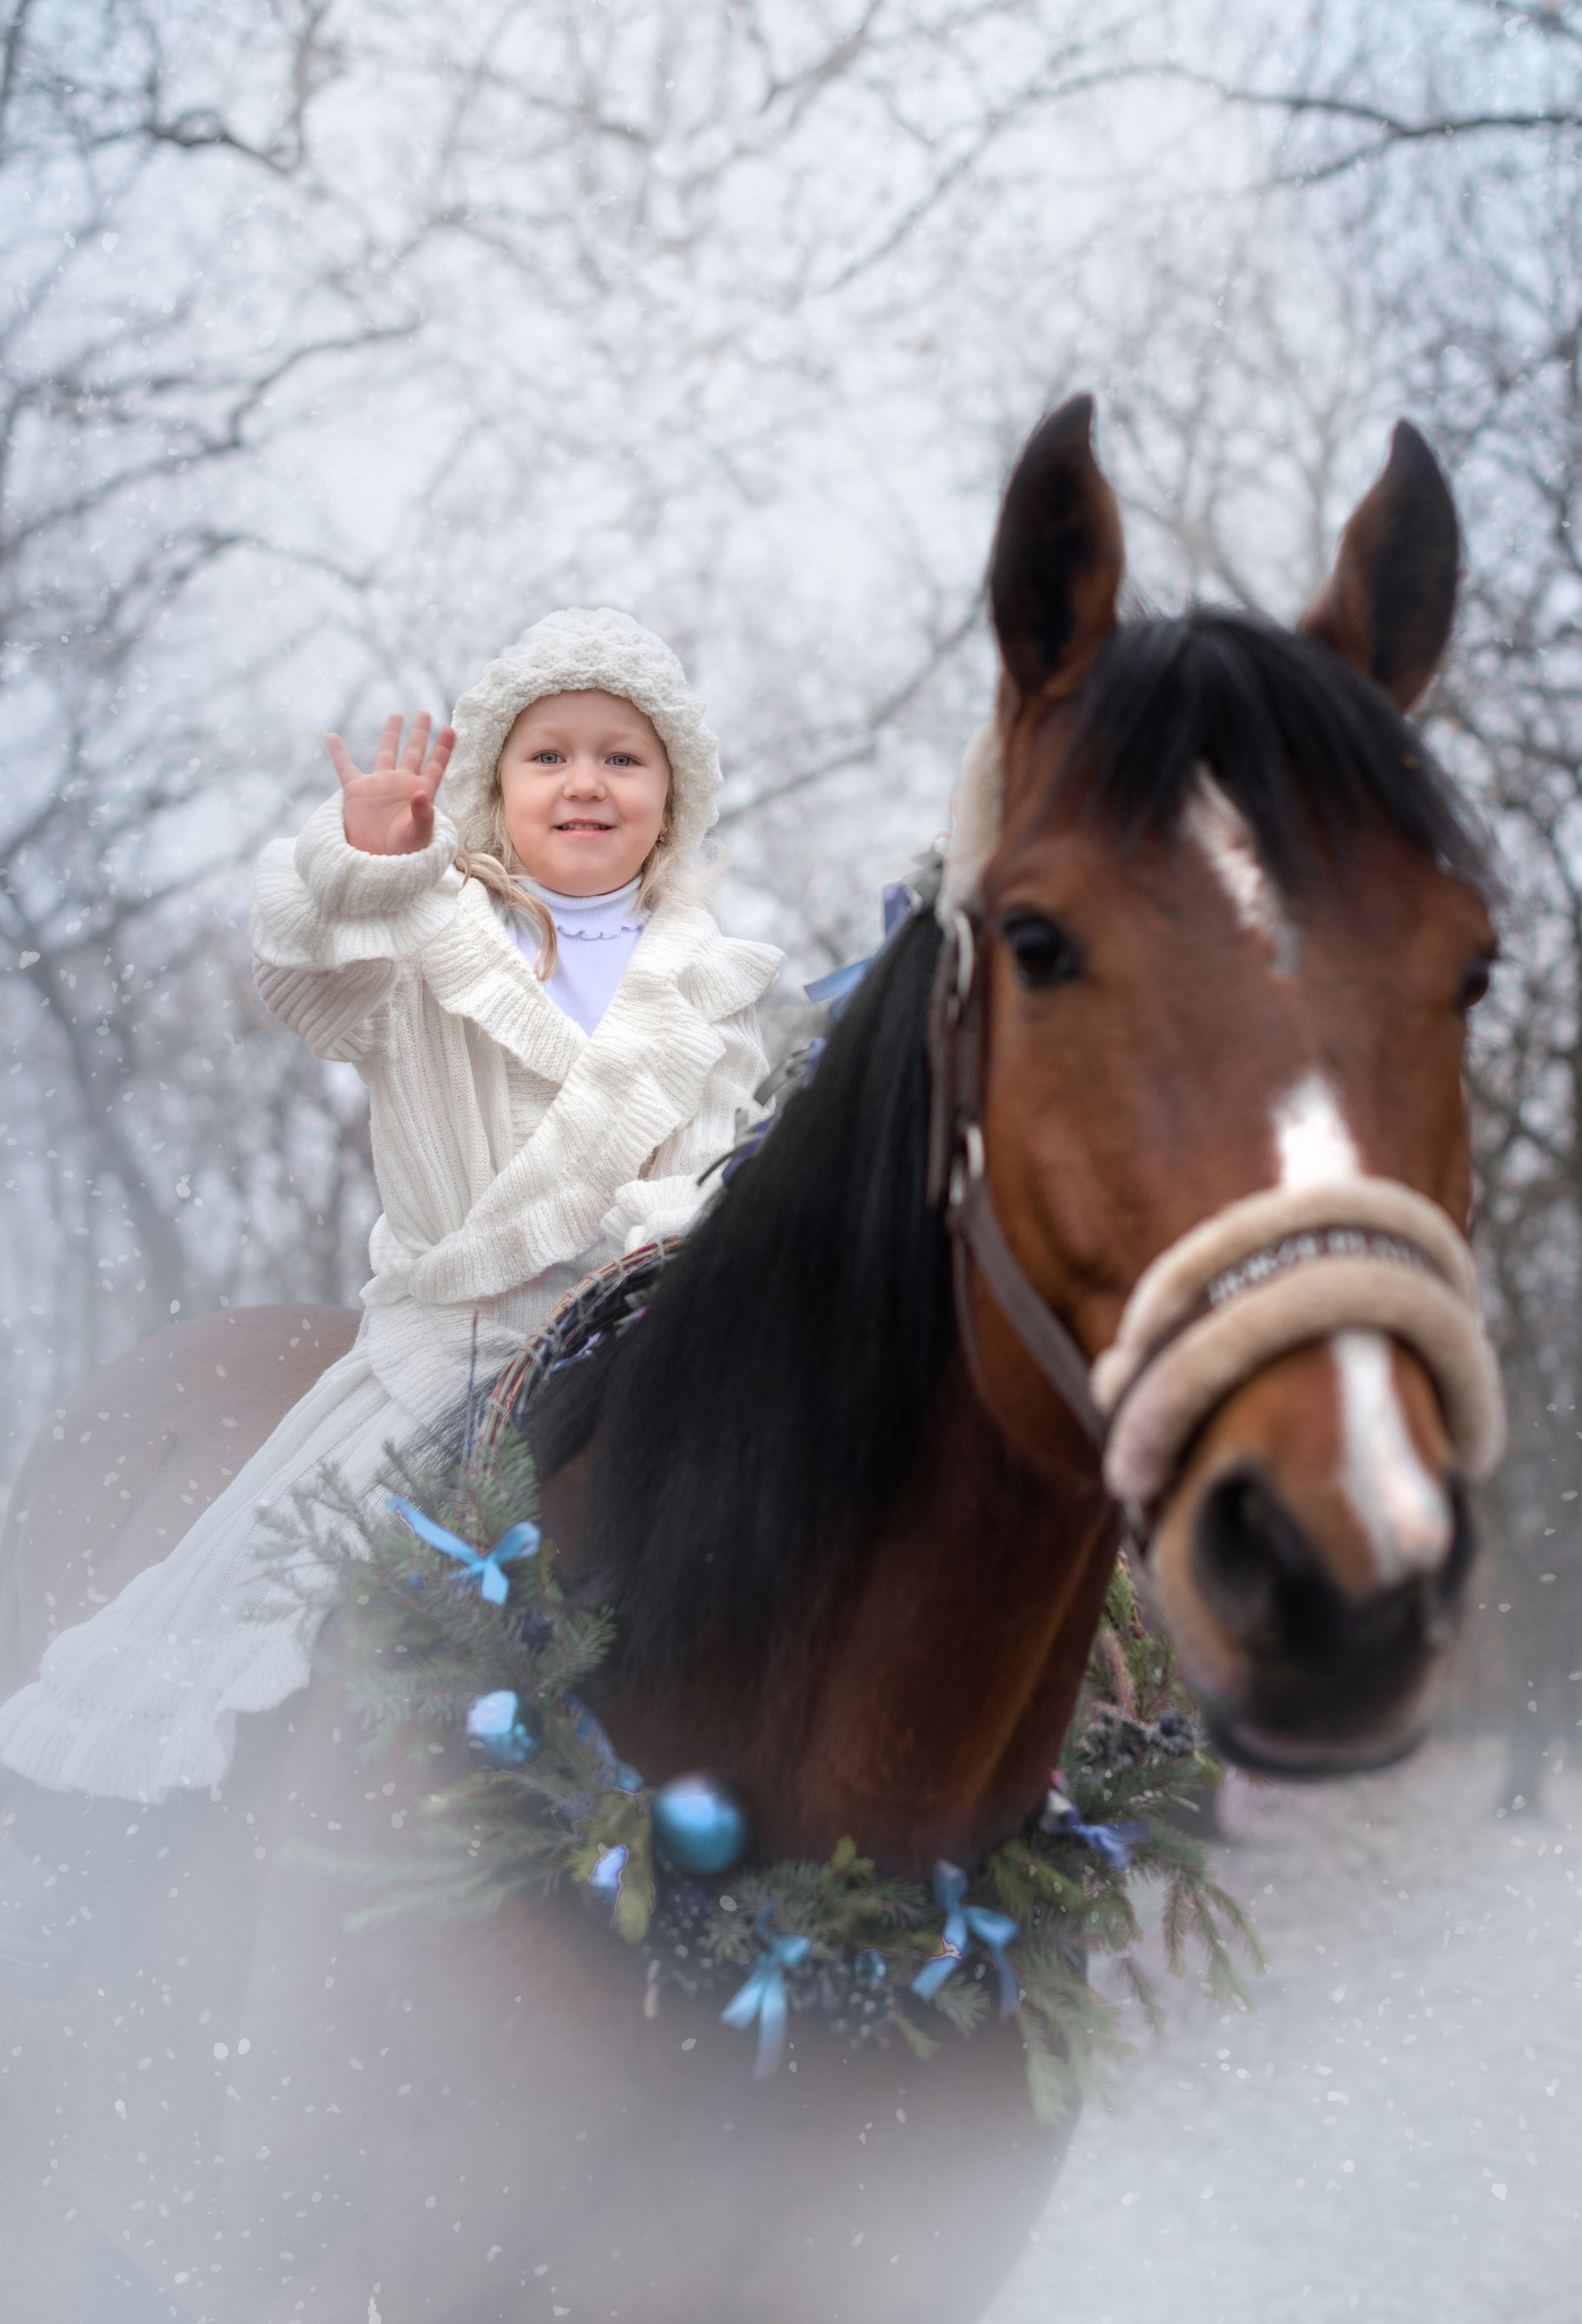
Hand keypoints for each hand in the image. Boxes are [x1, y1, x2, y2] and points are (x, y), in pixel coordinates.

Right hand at [326, 713, 455, 855]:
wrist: (377, 863)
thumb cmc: (404, 853)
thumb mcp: (419, 836)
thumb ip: (423, 816)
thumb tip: (422, 794)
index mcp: (420, 792)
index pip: (435, 765)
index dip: (443, 748)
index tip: (450, 729)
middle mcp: (401, 784)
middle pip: (413, 752)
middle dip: (420, 733)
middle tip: (426, 713)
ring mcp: (379, 785)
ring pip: (386, 752)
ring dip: (391, 733)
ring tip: (397, 714)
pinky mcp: (357, 791)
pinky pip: (344, 767)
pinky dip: (337, 752)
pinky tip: (331, 736)